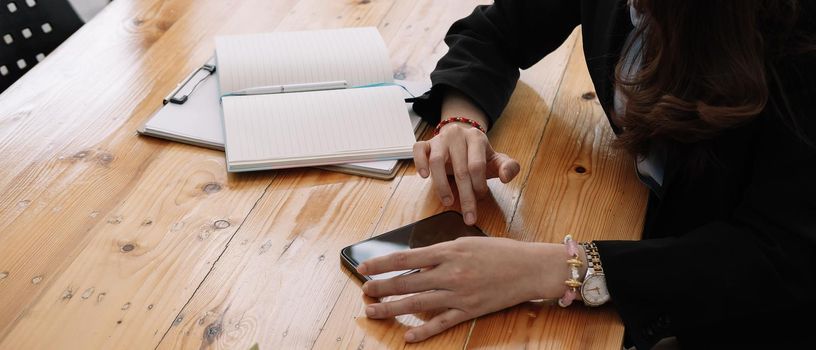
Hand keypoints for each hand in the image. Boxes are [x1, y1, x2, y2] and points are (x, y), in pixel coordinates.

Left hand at [357, 237, 570, 342]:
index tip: (363, 267)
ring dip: (392, 308)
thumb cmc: (499, 252)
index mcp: (448, 251)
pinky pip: (441, 322)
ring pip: (417, 303)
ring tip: (372, 311)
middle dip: (381, 287)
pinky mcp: (469, 311)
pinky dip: (423, 329)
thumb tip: (415, 260)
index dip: (381, 263)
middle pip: (406, 282)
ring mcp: (459, 294)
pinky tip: (407, 335)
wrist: (529, 268)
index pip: (405, 258)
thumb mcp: (466, 242)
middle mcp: (450, 273)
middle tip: (364, 291)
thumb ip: (440, 252)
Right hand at [413, 124, 519, 225]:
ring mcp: (440, 139)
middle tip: (469, 217)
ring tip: (448, 202)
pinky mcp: (426, 143)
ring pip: (437, 161)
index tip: (481, 199)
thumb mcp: (497, 160)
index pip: (477, 165)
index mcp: (476, 138)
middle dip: (465, 196)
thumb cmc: (478, 155)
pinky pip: (418, 150)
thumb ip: (509, 167)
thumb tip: (506, 177)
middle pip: (460, 169)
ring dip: (442, 185)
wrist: (462, 138)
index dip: (479, 185)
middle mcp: (457, 135)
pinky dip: (419, 163)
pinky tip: (425, 177)